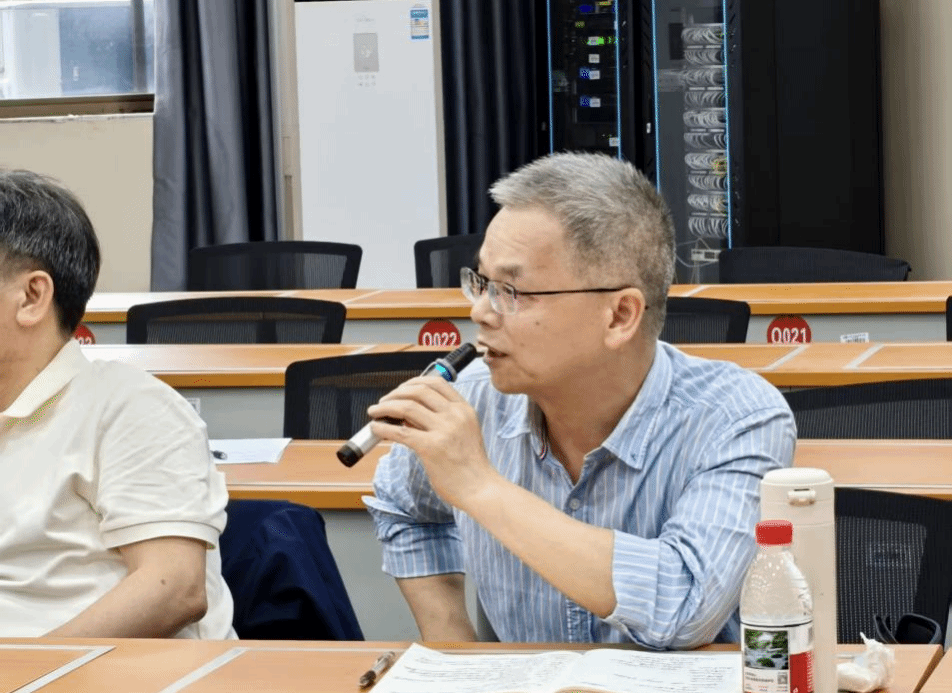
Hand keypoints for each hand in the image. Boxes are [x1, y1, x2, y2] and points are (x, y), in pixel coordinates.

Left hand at [368, 376, 496, 509]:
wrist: (481, 489)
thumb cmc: (470, 465)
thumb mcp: (464, 432)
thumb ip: (440, 420)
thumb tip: (408, 414)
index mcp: (464, 409)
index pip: (436, 383)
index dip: (413, 382)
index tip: (401, 389)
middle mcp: (455, 415)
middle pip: (418, 391)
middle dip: (395, 393)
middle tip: (383, 402)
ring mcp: (444, 430)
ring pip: (406, 407)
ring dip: (385, 407)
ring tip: (375, 412)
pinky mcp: (431, 448)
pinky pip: (400, 432)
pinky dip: (383, 428)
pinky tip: (376, 429)